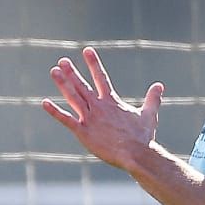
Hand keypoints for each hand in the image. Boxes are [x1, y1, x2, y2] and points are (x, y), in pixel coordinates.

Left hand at [42, 47, 163, 170]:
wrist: (136, 154)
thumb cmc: (143, 137)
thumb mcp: (150, 115)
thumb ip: (153, 99)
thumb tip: (160, 85)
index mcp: (112, 102)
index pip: (101, 78)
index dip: (93, 63)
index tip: (86, 50)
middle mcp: (99, 107)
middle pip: (82, 85)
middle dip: (71, 72)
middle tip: (62, 61)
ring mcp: (90, 119)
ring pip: (73, 97)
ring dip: (62, 84)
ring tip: (53, 71)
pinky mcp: (83, 132)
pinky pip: (66, 120)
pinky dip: (55, 111)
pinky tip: (44, 103)